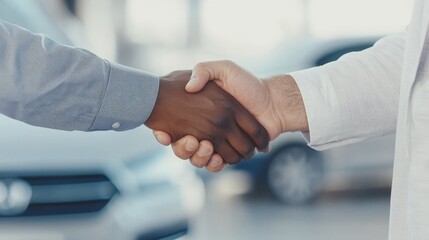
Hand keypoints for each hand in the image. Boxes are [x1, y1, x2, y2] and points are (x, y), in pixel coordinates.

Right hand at [145, 70, 268, 164]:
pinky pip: (216, 164)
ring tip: (205, 147)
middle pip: (185, 147)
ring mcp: (217, 142)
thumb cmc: (247, 83)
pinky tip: (216, 158)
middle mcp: (206, 129)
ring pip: (199, 158)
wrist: (272, 100)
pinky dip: (214, 164)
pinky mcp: (229, 153)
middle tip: (191, 141)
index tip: (164, 134)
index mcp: (200, 113)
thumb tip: (189, 88)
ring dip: (199, 157)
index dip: (165, 134)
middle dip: (184, 149)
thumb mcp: (223, 69)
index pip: (175, 127)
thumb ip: (204, 70)